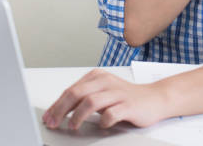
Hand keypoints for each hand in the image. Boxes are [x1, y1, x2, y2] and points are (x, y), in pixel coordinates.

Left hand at [42, 68, 168, 129]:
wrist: (154, 98)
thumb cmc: (125, 97)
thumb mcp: (102, 93)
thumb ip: (83, 98)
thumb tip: (59, 111)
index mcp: (97, 77)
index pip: (71, 90)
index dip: (56, 105)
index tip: (48, 117)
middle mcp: (106, 82)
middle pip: (77, 93)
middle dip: (61, 110)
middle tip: (54, 123)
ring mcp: (118, 93)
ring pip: (91, 101)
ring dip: (78, 116)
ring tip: (72, 126)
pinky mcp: (129, 105)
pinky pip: (112, 113)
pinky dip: (103, 121)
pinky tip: (100, 125)